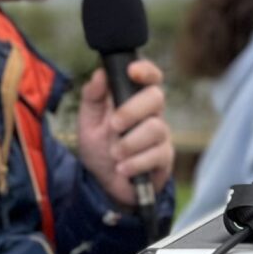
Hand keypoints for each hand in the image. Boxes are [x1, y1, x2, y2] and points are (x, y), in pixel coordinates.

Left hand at [74, 58, 174, 205]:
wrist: (104, 183)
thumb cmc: (99, 146)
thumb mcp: (88, 121)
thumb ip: (92, 97)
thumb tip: (100, 73)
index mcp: (134, 98)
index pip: (150, 77)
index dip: (146, 70)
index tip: (132, 71)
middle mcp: (152, 113)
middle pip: (156, 98)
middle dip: (132, 111)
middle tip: (114, 125)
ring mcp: (161, 135)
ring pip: (156, 128)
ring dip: (130, 143)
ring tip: (114, 154)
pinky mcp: (164, 158)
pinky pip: (157, 155)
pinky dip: (135, 163)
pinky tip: (123, 169)